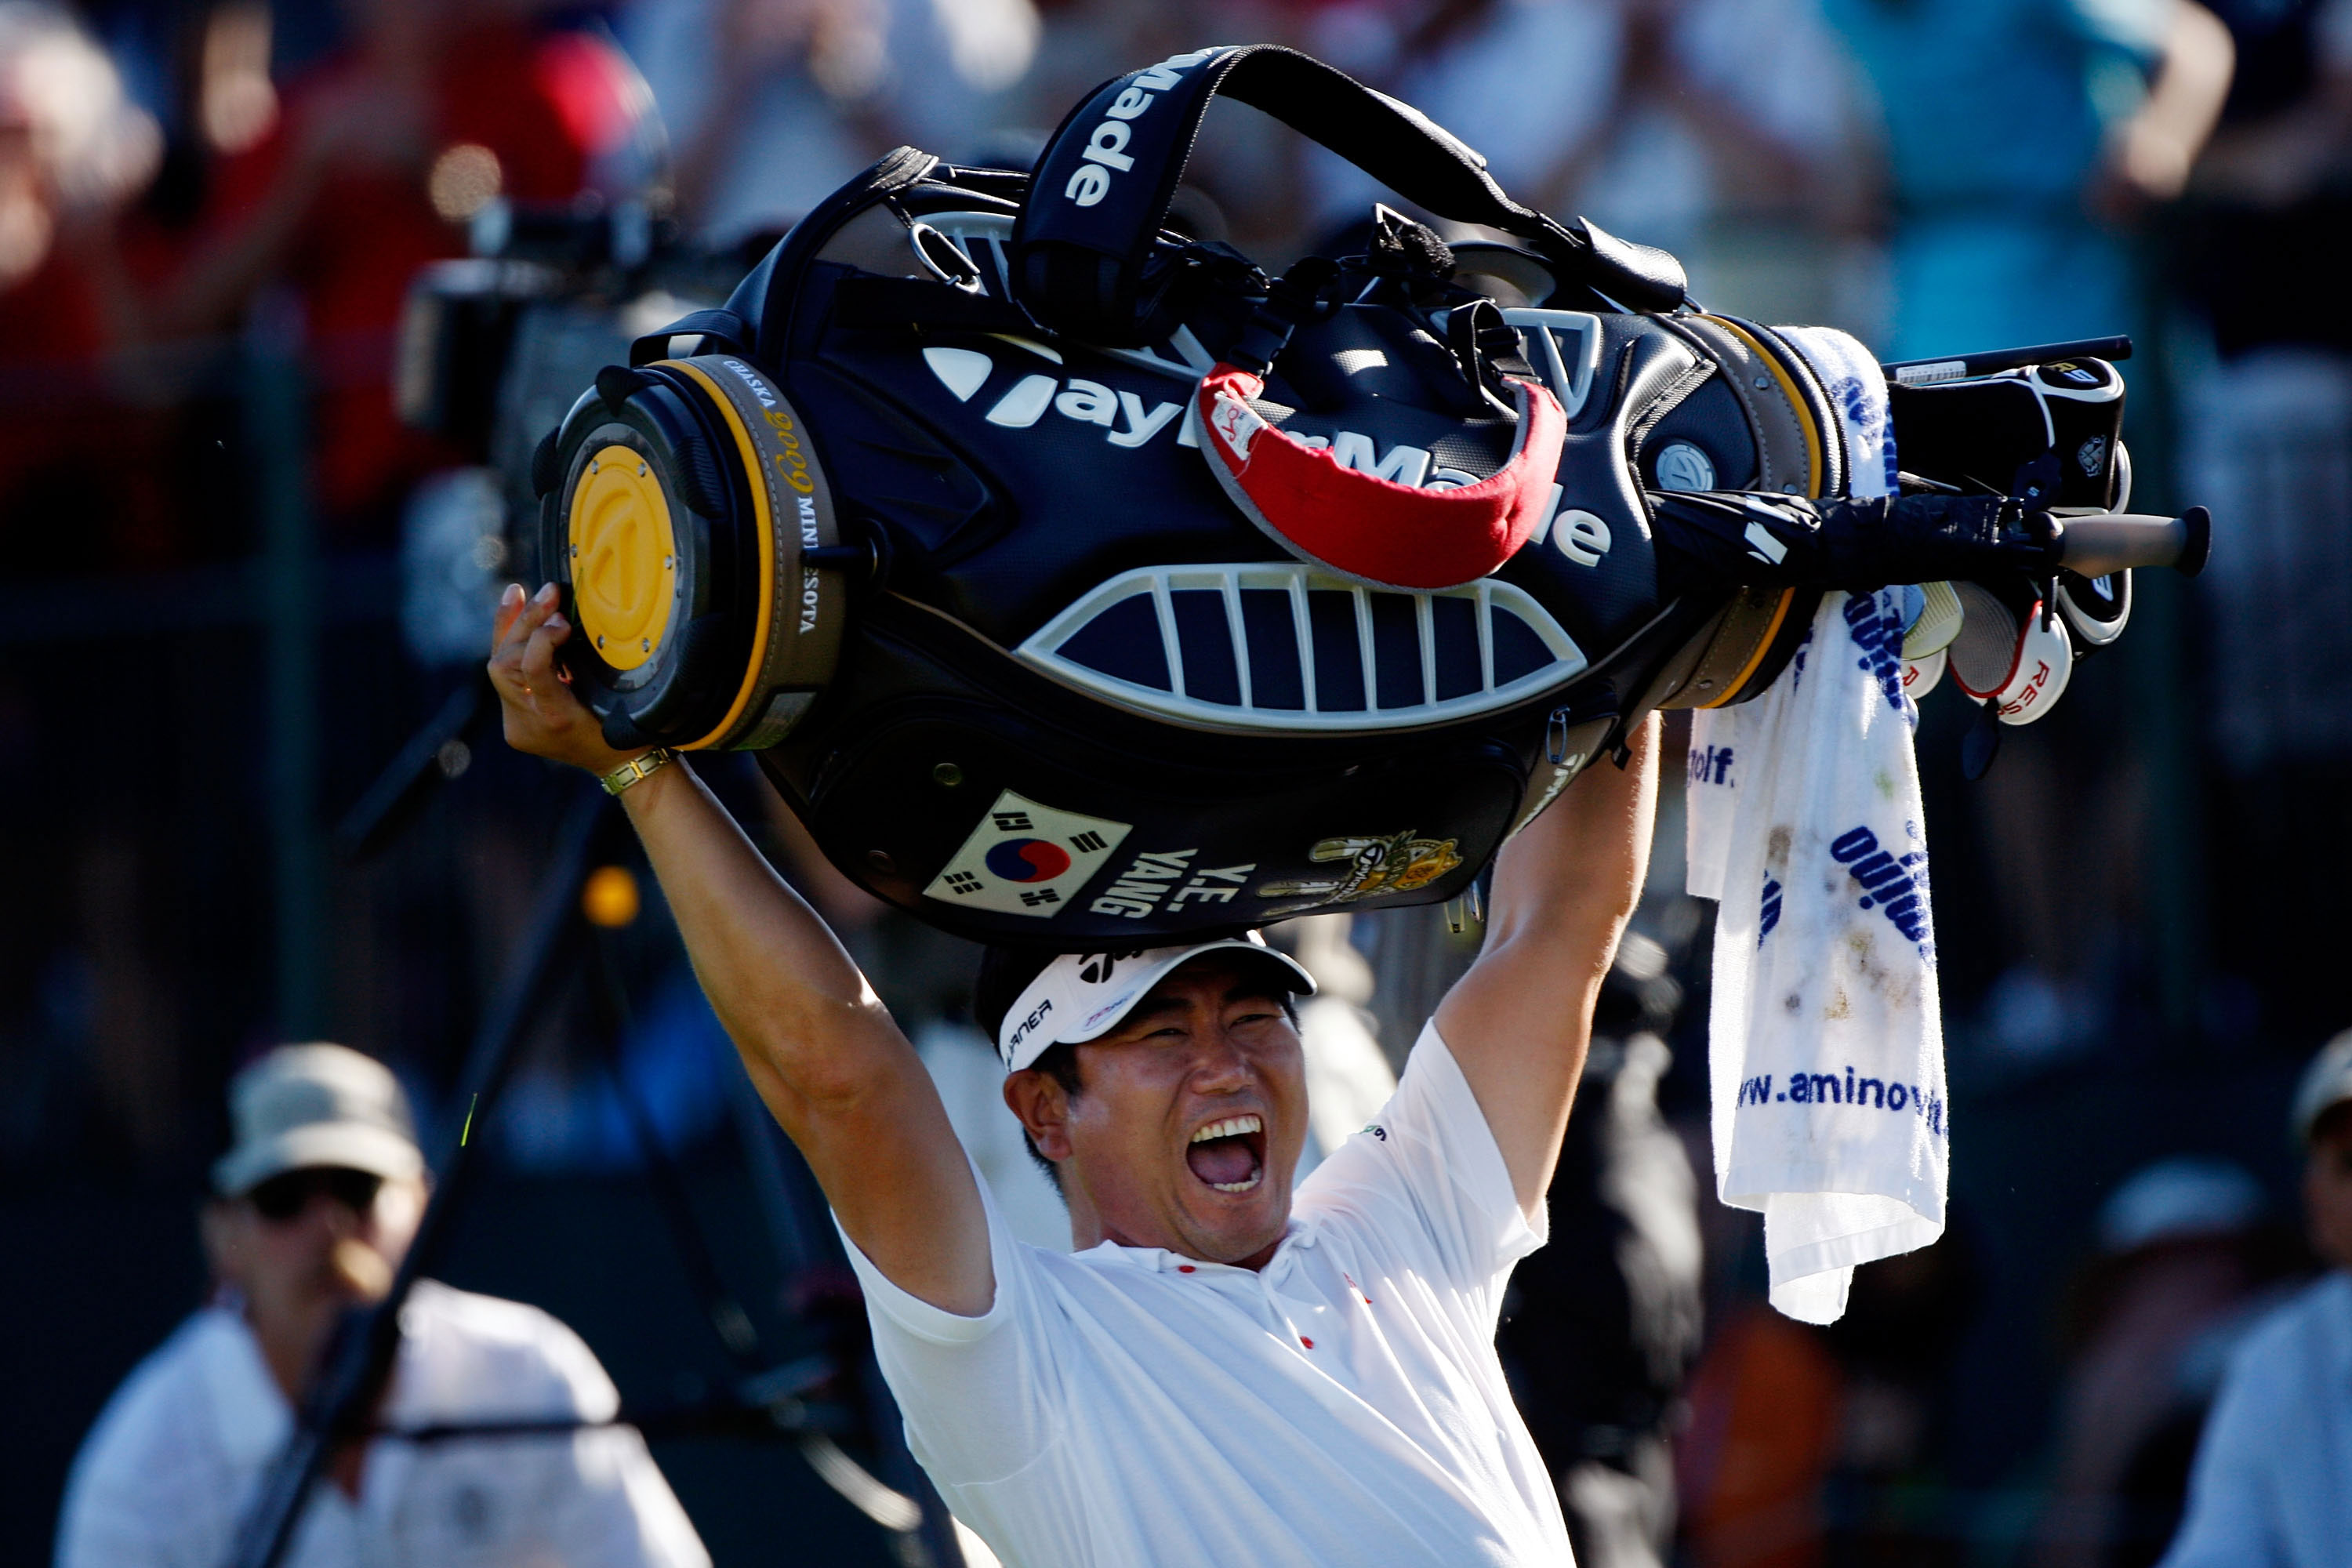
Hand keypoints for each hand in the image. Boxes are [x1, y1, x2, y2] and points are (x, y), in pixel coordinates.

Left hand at [488, 582, 643, 774]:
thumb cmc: (628, 728)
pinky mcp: (513, 719)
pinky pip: (505, 676)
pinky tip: (517, 615)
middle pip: (503, 664)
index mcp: (557, 719)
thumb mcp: (616, 696)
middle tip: (547, 593)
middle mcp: (528, 725)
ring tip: (520, 594)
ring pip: (498, 667)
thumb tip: (564, 618)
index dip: (543, 636)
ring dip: (511, 630)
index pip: (532, 669)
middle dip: (523, 624)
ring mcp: (515, 724)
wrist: (621, 765)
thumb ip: (587, 662)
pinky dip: (512, 644)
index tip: (564, 619)